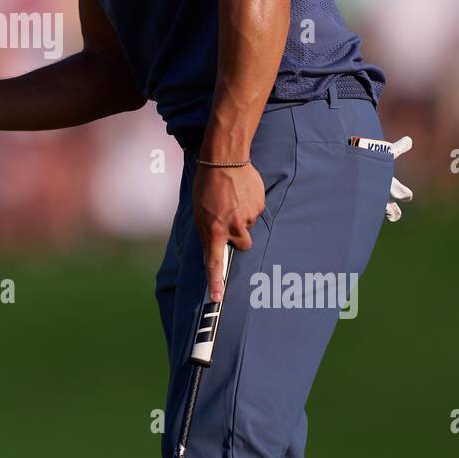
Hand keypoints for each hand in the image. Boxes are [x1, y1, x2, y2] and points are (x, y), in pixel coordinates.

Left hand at [192, 161, 264, 301]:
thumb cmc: (207, 185)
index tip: (217, 298)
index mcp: (214, 229)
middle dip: (239, 237)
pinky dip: (249, 205)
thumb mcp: (199, 211)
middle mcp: (233, 226)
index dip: (215, 282)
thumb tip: (213, 250)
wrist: (225, 159)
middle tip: (229, 219)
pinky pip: (255, 212)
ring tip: (233, 200)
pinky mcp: (259, 206)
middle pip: (243, 245)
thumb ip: (207, 232)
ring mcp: (248, 217)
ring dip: (243, 218)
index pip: (214, 262)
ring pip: (248, 227)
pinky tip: (242, 192)